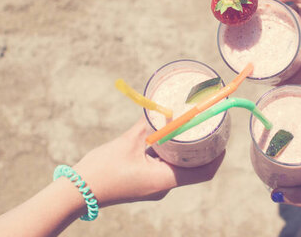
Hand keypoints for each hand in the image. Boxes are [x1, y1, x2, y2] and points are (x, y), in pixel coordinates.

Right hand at [74, 117, 224, 206]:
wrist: (76, 192)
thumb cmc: (101, 169)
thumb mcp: (127, 142)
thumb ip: (148, 125)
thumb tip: (164, 107)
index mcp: (164, 180)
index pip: (203, 172)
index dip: (218, 155)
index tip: (223, 137)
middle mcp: (162, 186)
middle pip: (193, 168)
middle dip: (202, 148)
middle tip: (207, 124)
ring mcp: (153, 186)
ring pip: (178, 166)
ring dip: (185, 149)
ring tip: (189, 126)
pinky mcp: (144, 183)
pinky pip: (164, 167)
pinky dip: (169, 153)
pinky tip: (166, 136)